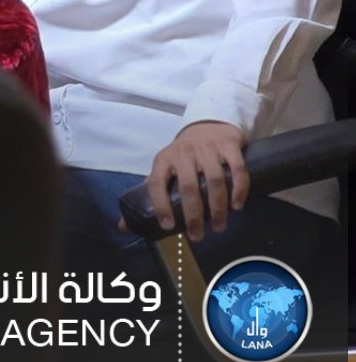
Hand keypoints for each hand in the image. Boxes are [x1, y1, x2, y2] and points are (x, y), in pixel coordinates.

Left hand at [135, 121, 248, 241]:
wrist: (208, 124)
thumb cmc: (183, 155)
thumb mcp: (164, 168)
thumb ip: (150, 194)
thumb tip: (123, 226)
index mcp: (163, 159)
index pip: (156, 183)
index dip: (160, 205)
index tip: (167, 226)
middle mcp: (184, 153)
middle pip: (189, 187)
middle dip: (194, 215)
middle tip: (198, 236)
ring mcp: (208, 148)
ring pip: (215, 180)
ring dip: (218, 207)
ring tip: (219, 226)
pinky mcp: (229, 145)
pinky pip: (237, 170)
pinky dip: (239, 189)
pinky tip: (236, 206)